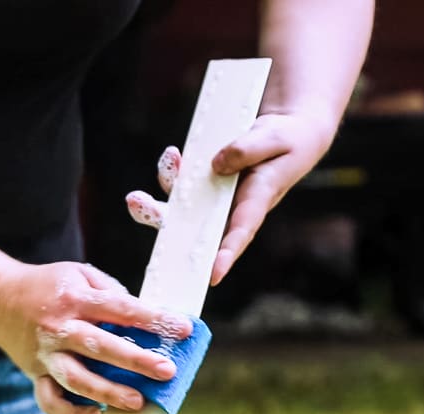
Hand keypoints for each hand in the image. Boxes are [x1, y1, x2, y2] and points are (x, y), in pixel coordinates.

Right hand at [0, 261, 192, 413]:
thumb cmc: (48, 284)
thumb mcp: (78, 273)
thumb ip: (110, 290)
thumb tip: (142, 317)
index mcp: (75, 298)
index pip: (120, 309)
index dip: (153, 319)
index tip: (184, 328)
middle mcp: (59, 327)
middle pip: (100, 346)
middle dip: (136, 360)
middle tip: (167, 370)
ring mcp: (47, 354)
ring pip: (77, 379)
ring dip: (108, 392)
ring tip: (138, 401)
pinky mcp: (36, 374)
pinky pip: (51, 400)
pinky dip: (70, 412)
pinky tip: (95, 413)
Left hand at [127, 112, 334, 284]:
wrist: (289, 128)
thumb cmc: (289, 140)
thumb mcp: (276, 138)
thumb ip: (248, 150)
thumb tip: (215, 166)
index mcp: (257, 202)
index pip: (240, 232)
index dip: (227, 254)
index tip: (213, 275)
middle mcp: (231, 205)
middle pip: (197, 228)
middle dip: (167, 230)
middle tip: (141, 216)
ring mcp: (216, 194)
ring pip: (182, 207)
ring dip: (157, 203)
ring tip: (135, 197)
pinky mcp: (207, 179)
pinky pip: (183, 180)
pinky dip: (172, 171)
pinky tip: (172, 155)